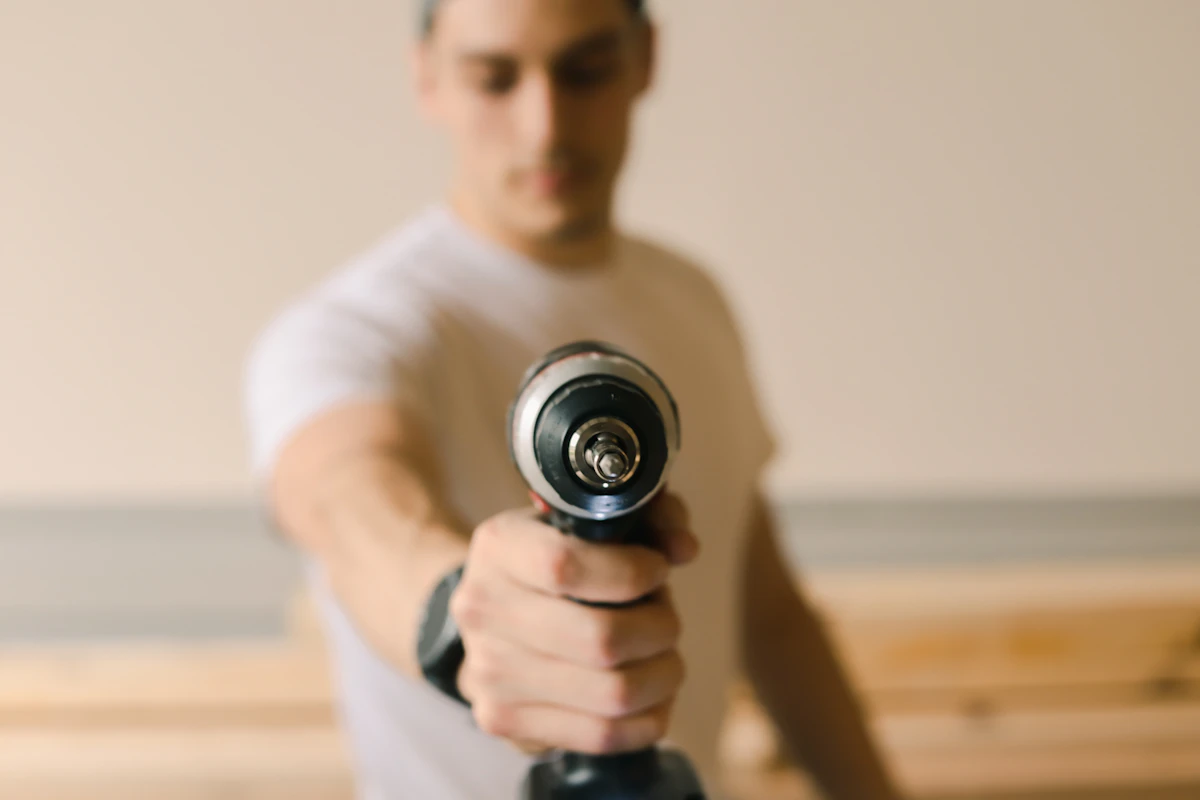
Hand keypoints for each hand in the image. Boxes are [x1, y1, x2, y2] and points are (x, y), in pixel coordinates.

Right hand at [450, 491, 698, 755]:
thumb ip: (647, 516)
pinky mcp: (505, 720)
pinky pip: (603, 735)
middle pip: (601, 640)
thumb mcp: (592, 518)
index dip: (631, 573)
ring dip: (662, 673)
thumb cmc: (555, 558)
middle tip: (664, 617)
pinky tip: (650, 692)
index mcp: (499, 547)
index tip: (657, 570)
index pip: (566, 567)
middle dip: (659, 627)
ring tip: (661, 653)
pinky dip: (649, 716)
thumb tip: (683, 547)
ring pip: (613, 694)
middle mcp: (483, 610)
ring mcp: (489, 673)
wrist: (491, 607)